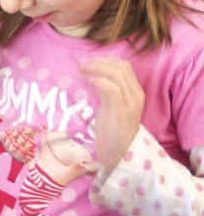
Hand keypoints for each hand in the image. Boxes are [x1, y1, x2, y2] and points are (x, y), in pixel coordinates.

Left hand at [78, 57, 143, 171]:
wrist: (120, 155)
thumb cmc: (113, 132)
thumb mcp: (111, 107)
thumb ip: (106, 92)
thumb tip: (90, 76)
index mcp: (135, 92)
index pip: (124, 66)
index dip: (105, 60)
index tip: (89, 62)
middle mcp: (135, 94)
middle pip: (120, 67)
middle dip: (98, 61)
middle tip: (81, 64)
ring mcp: (129, 102)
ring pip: (116, 73)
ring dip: (96, 68)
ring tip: (81, 69)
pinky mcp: (120, 110)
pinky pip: (111, 88)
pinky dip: (98, 81)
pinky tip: (87, 81)